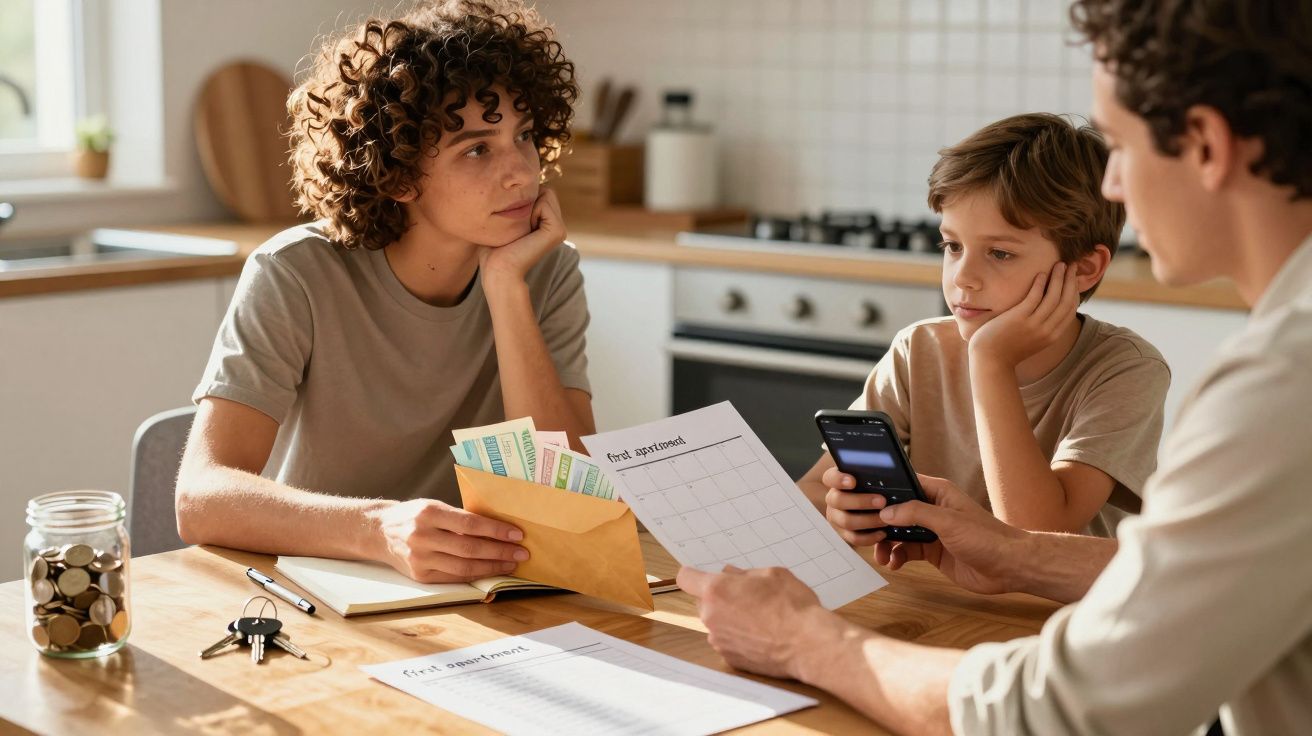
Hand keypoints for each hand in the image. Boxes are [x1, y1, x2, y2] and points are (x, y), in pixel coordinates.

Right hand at [370, 499, 528, 582]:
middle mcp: (423, 536)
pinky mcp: (420, 575)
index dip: (496, 530)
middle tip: (521, 553)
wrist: (380, 532)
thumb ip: (460, 518)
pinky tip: (490, 571)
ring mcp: (420, 559)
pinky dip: (475, 575)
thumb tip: (498, 529)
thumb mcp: (434, 506)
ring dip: (492, 567)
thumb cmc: (413, 516)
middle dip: (500, 552)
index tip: (517, 534)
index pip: (470, 524)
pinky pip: (454, 577)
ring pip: (464, 567)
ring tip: (511, 564)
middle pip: (469, 548)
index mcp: (429, 513)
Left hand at [478, 189, 565, 285]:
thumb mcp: (504, 220)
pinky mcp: (558, 231)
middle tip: (515, 226)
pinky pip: (544, 202)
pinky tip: (524, 232)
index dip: (522, 199)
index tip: (511, 222)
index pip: (540, 191)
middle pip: (545, 190)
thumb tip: (517, 184)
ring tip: (520, 229)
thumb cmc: (494, 249)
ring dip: (527, 206)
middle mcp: (557, 225)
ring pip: (546, 193)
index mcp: (547, 223)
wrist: (498, 271)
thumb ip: (516, 203)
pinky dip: (530, 211)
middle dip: (526, 200)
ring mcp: (560, 229)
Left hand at [676, 565, 831, 679]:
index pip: (685, 578)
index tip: (702, 575)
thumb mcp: (771, 574)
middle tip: (745, 595)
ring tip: (759, 617)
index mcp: (716, 591)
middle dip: (718, 597)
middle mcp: (711, 617)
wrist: (809, 644)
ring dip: (729, 618)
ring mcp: (719, 641)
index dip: (693, 574)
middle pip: (702, 601)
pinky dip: (738, 637)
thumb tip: (730, 575)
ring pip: (716, 622)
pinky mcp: (730, 659)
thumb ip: (743, 574)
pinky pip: (727, 642)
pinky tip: (761, 635)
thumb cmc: (793, 606)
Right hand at [822, 465, 891, 545]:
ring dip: (867, 520)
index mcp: (839, 481)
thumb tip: (884, 469)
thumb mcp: (879, 479)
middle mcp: (835, 498)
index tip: (853, 482)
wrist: (884, 510)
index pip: (830, 477)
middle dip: (860, 501)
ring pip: (846, 521)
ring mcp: (838, 517)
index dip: (838, 479)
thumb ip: (877, 474)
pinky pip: (853, 538)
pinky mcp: (845, 534)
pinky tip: (883, 533)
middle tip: (881, 501)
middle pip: (837, 500)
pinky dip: (869, 537)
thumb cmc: (880, 489)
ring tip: (886, 519)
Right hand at [872, 474, 1029, 595]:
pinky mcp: (932, 551)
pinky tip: (893, 564)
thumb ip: (916, 514)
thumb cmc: (987, 537)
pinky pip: (906, 551)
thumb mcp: (948, 521)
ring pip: (898, 532)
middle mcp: (932, 509)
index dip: (884, 488)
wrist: (1009, 567)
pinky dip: (896, 556)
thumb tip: (886, 511)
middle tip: (868, 531)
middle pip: (896, 509)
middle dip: (880, 520)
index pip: (904, 482)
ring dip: (885, 542)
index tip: (864, 497)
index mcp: (938, 492)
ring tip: (880, 555)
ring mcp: (931, 531)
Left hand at [967, 260, 1079, 367]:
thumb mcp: (1031, 340)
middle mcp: (1047, 330)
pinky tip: (1041, 273)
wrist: (990, 361)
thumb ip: (1041, 329)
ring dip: (1059, 278)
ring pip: (1053, 296)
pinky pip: (1035, 297)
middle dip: (1071, 281)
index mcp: (1052, 336)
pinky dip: (1040, 283)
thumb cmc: (1007, 349)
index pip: (1070, 310)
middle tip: (1072, 266)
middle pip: (1066, 301)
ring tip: (1059, 264)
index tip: (1074, 278)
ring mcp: (1034, 325)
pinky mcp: (1019, 318)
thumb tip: (1046, 314)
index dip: (1074, 292)